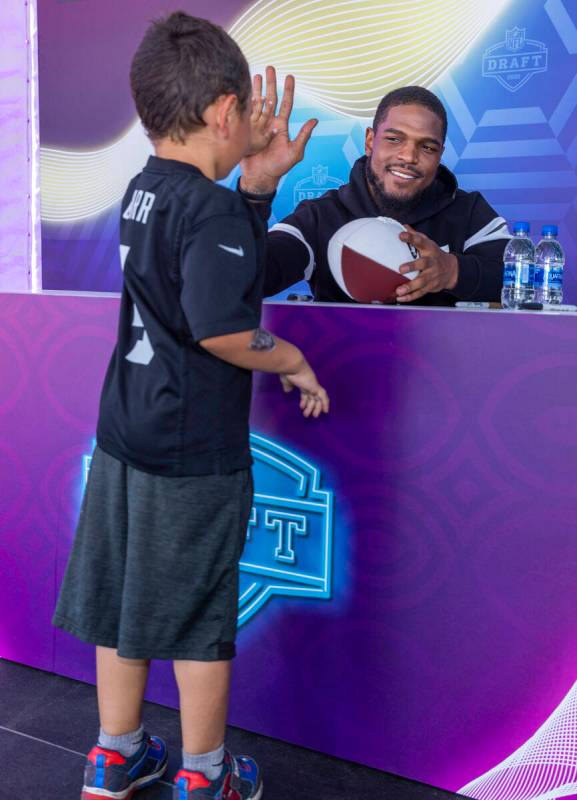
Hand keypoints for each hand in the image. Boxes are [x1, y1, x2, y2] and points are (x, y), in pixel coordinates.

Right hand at [240, 66, 317, 194]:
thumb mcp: (294, 152)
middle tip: (270, 67)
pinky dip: (245, 100)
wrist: (260, 177)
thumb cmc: (278, 167)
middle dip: (271, 83)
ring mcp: (256, 125)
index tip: (289, 76)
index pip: (285, 104)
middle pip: (271, 98)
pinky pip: (246, 113)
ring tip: (255, 73)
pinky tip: (242, 89)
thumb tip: (314, 120)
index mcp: (280, 126)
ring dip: (257, 88)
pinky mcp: (246, 130)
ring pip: (257, 102)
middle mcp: (269, 123)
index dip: (288, 90)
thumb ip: (303, 136)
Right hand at [280, 361, 328, 417]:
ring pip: (318, 398)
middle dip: (310, 406)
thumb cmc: (287, 372)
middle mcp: (309, 384)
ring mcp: (313, 385)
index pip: (305, 393)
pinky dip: (325, 403)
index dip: (304, 401)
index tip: (302, 407)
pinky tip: (325, 411)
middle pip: (312, 397)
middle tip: (307, 415)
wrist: (292, 365)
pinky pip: (323, 396)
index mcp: (302, 382)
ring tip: (314, 416)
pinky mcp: (315, 386)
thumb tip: (287, 391)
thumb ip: (288, 386)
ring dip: (316, 407)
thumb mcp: (286, 381)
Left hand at [396, 226, 458, 302]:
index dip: (411, 237)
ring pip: (421, 281)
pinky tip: (400, 298)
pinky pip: (420, 293)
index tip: (401, 235)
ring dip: (410, 286)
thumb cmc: (434, 255)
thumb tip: (403, 226)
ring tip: (399, 290)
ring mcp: (432, 275)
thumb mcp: (427, 243)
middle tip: (401, 269)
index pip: (421, 241)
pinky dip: (410, 297)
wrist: (452, 270)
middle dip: (412, 266)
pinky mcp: (430, 286)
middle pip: (423, 264)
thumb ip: (415, 235)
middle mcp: (431, 262)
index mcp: (429, 249)